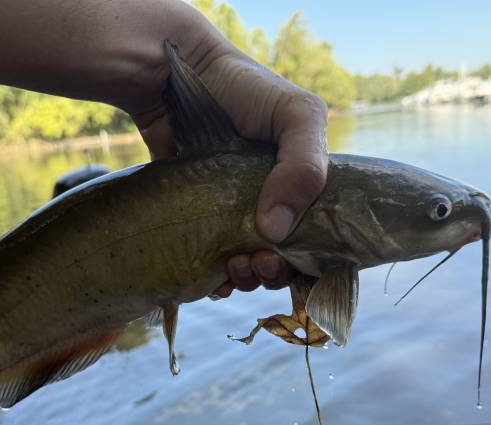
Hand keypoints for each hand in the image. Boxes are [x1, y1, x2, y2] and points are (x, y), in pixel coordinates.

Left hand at [130, 27, 327, 297]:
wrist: (172, 78)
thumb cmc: (242, 89)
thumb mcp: (296, 114)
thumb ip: (304, 165)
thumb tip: (277, 231)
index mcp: (301, 187)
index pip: (318, 240)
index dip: (310, 261)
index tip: (291, 262)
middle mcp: (270, 205)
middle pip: (282, 261)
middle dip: (274, 273)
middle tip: (259, 262)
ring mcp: (231, 217)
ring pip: (246, 268)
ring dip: (244, 279)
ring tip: (232, 266)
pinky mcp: (195, 223)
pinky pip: (208, 266)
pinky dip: (214, 281)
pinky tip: (211, 278)